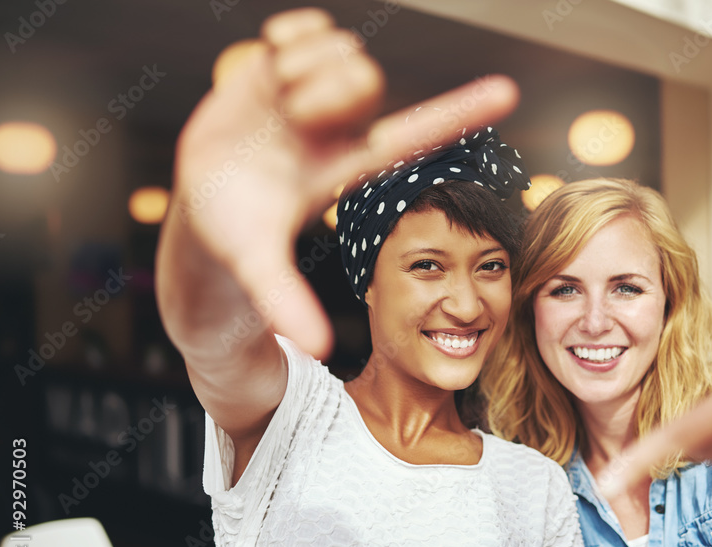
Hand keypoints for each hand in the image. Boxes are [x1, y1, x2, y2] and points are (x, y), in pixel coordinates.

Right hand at [169, 8, 517, 357]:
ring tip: (274, 109)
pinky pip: (302, 26)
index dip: (462, 111)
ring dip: (296, 77)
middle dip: (325, 95)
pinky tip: (270, 71)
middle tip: (293, 121)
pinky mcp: (286, 62)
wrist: (202, 199)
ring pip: (336, 49)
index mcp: (354, 162)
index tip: (508, 94)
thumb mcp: (258, 265)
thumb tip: (315, 349)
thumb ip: (285, 302)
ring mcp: (318, 89)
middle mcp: (345, 123)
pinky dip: (284, 41)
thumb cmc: (237, 235)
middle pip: (365, 78)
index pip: (418, 131)